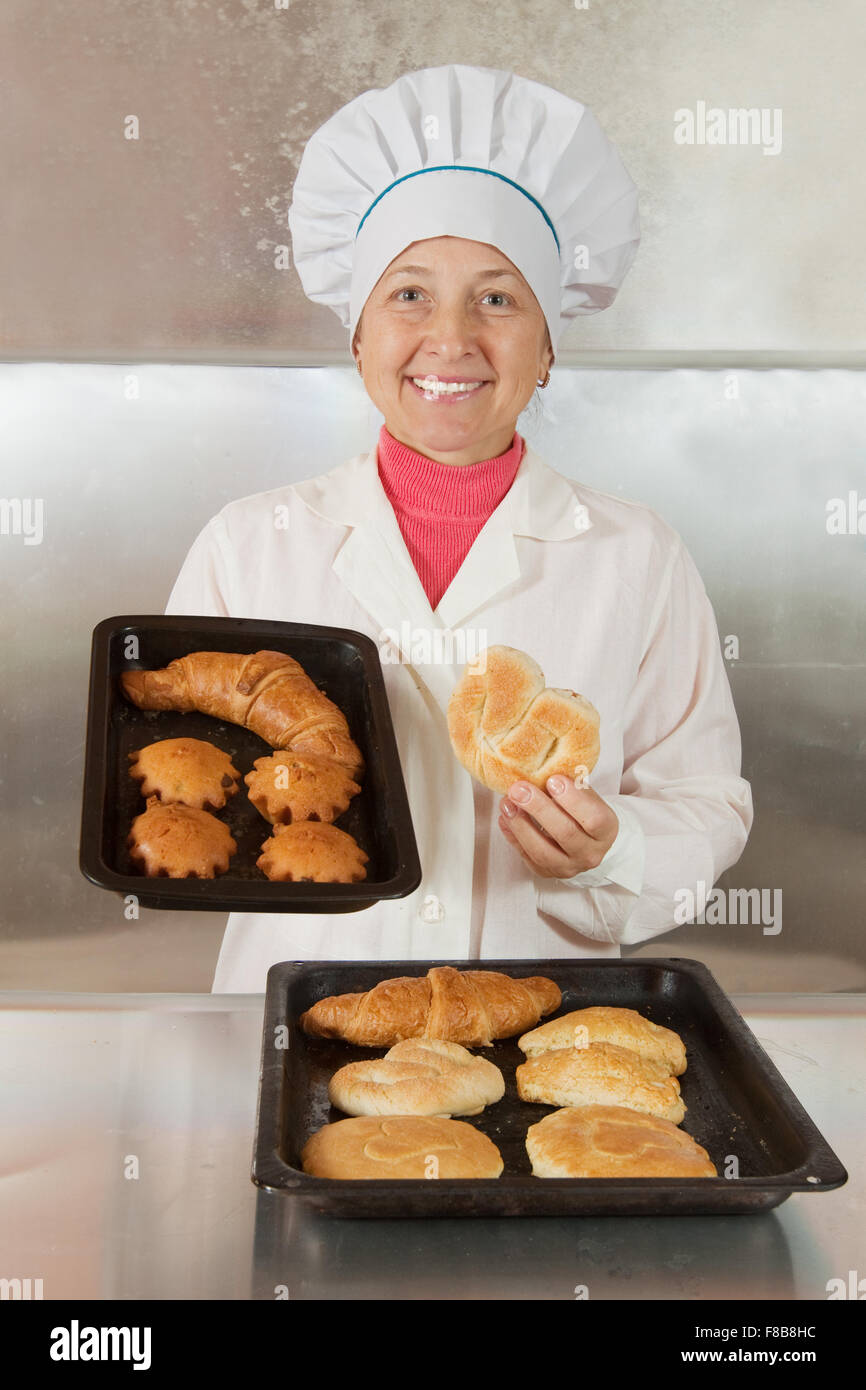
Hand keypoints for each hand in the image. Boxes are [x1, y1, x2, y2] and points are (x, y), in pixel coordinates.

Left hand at [498, 775, 618, 878]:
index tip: (553, 779)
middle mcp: (590, 854)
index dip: (573, 799)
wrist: (587, 842)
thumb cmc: (585, 813)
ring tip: (507, 803)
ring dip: (521, 825)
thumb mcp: (589, 797)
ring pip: (542, 851)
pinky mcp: (547, 873)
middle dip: (539, 808)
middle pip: (565, 833)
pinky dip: (513, 837)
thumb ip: (573, 787)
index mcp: (606, 831)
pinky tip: (505, 818)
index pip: (594, 819)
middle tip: (519, 788)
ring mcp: (568, 867)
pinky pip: (527, 858)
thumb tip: (547, 771)